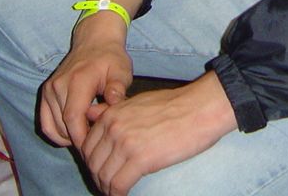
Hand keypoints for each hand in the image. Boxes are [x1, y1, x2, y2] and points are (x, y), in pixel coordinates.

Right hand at [39, 9, 132, 149]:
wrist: (94, 41)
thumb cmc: (110, 58)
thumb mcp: (121, 70)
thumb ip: (117, 88)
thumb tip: (115, 104)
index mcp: (78, 81)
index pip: (73, 118)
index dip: (82, 138)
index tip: (94, 148)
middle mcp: (58, 85)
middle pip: (63, 126)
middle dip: (78, 140)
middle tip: (96, 143)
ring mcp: (49, 89)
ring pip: (53, 127)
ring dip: (69, 137)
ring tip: (88, 136)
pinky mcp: (45, 93)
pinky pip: (45, 123)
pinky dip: (57, 133)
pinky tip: (74, 133)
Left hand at [79, 71, 237, 195]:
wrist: (200, 108)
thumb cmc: (175, 105)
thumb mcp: (138, 101)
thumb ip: (113, 111)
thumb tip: (91, 115)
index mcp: (113, 114)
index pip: (87, 144)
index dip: (92, 161)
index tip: (101, 169)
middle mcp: (114, 127)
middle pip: (92, 162)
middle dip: (98, 177)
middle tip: (107, 184)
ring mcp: (126, 143)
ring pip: (103, 176)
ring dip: (106, 188)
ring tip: (114, 192)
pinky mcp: (140, 159)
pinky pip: (118, 184)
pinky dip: (117, 194)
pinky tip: (123, 195)